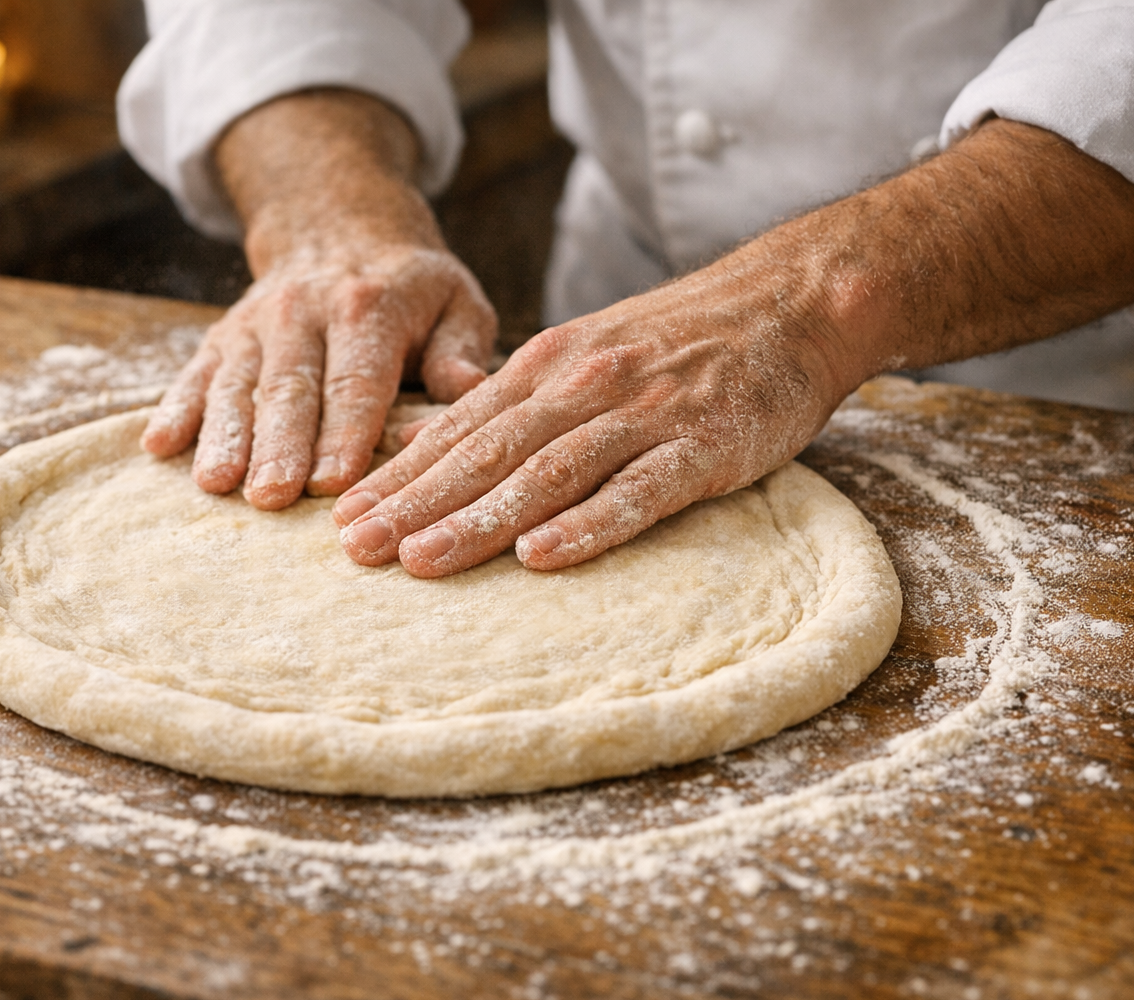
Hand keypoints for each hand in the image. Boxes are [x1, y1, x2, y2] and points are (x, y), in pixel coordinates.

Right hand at [138, 88, 496, 508]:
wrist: (339, 227)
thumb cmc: (411, 290)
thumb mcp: (456, 301)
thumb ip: (462, 349)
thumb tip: (468, 389)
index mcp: (369, 308)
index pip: (356, 379)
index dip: (344, 431)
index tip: (336, 480)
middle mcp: (304, 312)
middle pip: (290, 388)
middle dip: (279, 446)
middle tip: (272, 497)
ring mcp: (256, 325)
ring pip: (238, 385)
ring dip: (225, 436)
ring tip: (216, 483)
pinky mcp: (222, 338)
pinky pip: (195, 374)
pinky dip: (175, 410)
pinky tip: (158, 447)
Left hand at [330, 266, 861, 576]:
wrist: (790, 303)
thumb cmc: (679, 341)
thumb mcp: (586, 353)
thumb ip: (518, 403)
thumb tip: (435, 451)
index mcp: (547, 365)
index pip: (457, 429)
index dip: (399, 475)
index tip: (343, 520)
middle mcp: (583, 385)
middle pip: (485, 453)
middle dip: (414, 503)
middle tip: (355, 551)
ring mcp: (642, 415)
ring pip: (547, 473)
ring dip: (480, 520)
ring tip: (421, 562)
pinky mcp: (702, 446)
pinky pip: (638, 491)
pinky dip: (588, 524)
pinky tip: (543, 557)